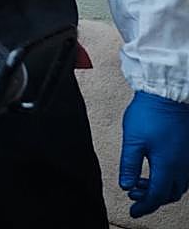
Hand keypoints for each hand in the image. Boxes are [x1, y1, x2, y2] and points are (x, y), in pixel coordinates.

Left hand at [119, 90, 188, 216]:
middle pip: (170, 194)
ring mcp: (188, 159)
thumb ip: (129, 165)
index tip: (133, 212)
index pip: (158, 196)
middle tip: (133, 194)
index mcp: (168, 166)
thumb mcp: (132, 141)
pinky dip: (169, 179)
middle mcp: (183, 166)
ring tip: (140, 181)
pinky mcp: (188, 151)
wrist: (167, 95)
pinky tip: (156, 170)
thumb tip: (125, 186)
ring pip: (178, 185)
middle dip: (151, 198)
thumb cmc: (149, 114)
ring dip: (160, 189)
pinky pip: (183, 174)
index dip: (145, 206)